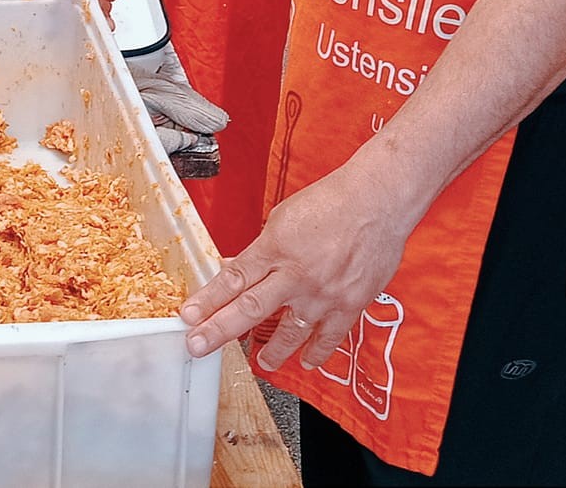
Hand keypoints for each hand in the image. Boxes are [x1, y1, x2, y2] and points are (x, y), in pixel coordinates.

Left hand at [177, 162, 420, 371]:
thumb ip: (262, 250)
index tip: (188, 317)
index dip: (207, 300)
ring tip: (260, 363)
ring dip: (271, 352)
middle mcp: (296, 275)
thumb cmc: (330, 202)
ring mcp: (323, 294)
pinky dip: (316, 352)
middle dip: (219, 330)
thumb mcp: (282, 218)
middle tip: (198, 346)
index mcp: (275, 248)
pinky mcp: (350, 304)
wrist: (377, 201)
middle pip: (250, 309)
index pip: (233, 279)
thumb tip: (238, 269)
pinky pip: (329, 337)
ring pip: (290, 333)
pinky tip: (306, 361)